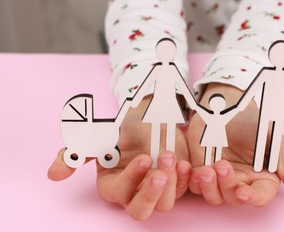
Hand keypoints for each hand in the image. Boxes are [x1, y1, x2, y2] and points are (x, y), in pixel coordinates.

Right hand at [48, 98, 190, 219]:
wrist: (152, 117)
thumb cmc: (125, 128)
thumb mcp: (101, 136)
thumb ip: (77, 153)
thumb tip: (53, 175)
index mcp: (114, 184)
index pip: (120, 193)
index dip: (131, 179)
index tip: (143, 157)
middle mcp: (135, 191)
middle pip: (141, 211)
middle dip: (151, 194)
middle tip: (160, 173)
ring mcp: (157, 189)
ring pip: (165, 205)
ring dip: (171, 182)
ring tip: (170, 156)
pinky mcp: (177, 183)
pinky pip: (184, 191)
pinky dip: (186, 179)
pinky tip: (185, 163)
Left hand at [187, 83, 283, 205]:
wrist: (225, 106)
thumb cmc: (251, 121)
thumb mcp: (272, 140)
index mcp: (262, 177)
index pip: (261, 196)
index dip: (252, 198)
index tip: (242, 191)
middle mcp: (242, 181)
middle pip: (235, 198)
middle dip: (227, 185)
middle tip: (222, 165)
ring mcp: (221, 177)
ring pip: (215, 196)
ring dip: (209, 186)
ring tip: (207, 169)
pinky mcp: (202, 170)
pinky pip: (196, 185)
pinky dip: (193, 181)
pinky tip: (192, 170)